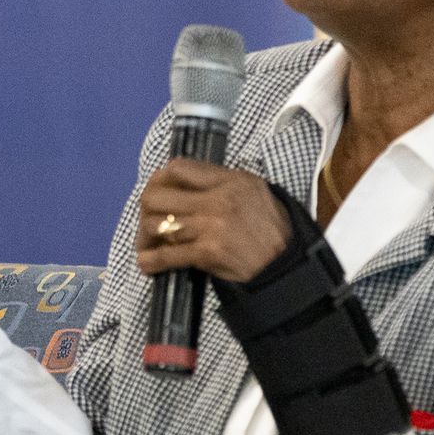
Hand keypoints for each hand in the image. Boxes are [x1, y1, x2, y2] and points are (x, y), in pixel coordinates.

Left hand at [134, 159, 291, 284]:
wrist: (287, 266)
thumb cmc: (272, 230)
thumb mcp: (255, 191)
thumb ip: (221, 182)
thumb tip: (185, 181)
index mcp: (230, 180)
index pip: (178, 168)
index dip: (159, 179)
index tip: (157, 190)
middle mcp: (218, 200)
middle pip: (157, 196)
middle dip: (147, 209)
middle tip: (149, 221)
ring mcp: (211, 226)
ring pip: (157, 224)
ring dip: (146, 237)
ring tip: (148, 244)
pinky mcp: (207, 252)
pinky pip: (166, 254)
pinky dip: (151, 260)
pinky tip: (148, 263)